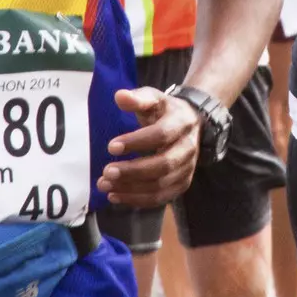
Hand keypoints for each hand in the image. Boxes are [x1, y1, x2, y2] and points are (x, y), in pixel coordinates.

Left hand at [100, 87, 199, 206]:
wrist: (191, 124)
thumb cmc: (165, 111)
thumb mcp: (153, 98)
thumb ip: (138, 98)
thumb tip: (119, 96)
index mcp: (181, 123)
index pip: (161, 135)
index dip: (136, 142)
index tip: (111, 147)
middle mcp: (188, 148)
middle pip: (163, 165)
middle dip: (133, 171)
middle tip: (106, 172)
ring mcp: (188, 169)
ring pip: (161, 185)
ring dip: (131, 189)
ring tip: (105, 186)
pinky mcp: (182, 184)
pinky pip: (161, 198)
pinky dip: (138, 200)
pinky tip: (115, 196)